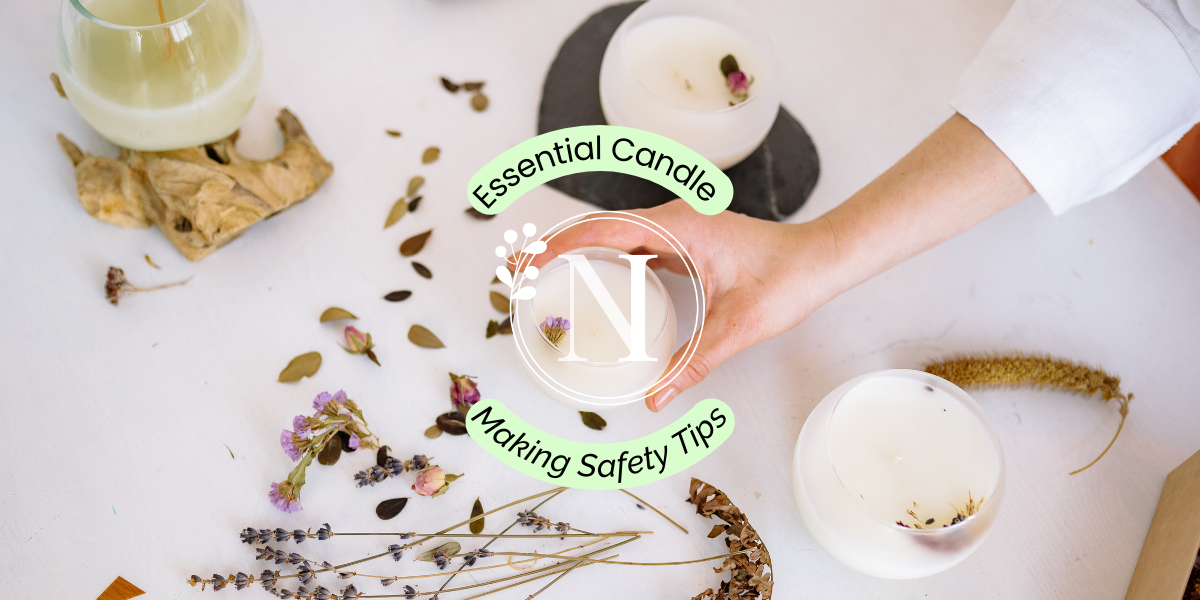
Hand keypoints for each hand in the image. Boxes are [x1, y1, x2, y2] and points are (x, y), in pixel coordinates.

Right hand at [528, 200, 840, 411]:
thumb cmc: (785, 280)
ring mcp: (677, 226)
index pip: (602, 230)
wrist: (819, 260)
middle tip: (517, 273)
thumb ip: (694, 362)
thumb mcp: (736, 326)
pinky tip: (591, 277)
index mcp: (677, 227)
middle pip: (597, 226)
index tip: (527, 264)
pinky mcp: (684, 238)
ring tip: (540, 273)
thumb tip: (654, 398)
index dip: (558, 246)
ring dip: (574, 248)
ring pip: (612, 231)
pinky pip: (632, 241)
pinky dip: (602, 254)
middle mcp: (672, 219)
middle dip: (553, 246)